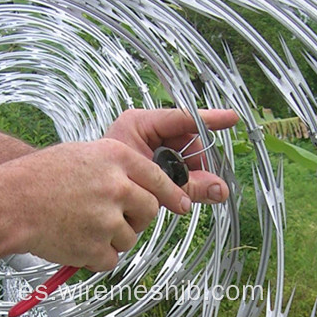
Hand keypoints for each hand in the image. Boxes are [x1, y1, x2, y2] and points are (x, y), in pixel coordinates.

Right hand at [0, 139, 190, 270]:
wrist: (8, 204)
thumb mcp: (82, 155)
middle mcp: (117, 187)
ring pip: (130, 238)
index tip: (182, 204)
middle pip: (149, 211)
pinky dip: (96, 257)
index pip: (158, 177)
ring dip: (112, 239)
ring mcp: (107, 219)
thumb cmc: (38, 178)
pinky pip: (111, 259)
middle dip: (137, 219)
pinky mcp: (96, 247)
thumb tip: (143, 188)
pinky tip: (75, 243)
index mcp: (115, 158)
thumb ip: (115, 168)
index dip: (172, 193)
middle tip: (112, 219)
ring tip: (81, 228)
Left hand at [104, 108, 238, 203]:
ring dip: (188, 175)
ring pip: (184, 156)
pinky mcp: (149, 160)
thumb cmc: (109, 182)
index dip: (209, 120)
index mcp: (139, 124)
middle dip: (195, 163)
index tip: (232, 119)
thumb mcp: (153, 182)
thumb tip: (222, 191)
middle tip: (196, 184)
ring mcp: (148, 144)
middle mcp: (145, 130)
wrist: (84, 198)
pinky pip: (176, 166)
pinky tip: (174, 191)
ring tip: (178, 191)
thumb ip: (189, 186)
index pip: (181, 118)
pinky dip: (180, 179)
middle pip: (187, 141)